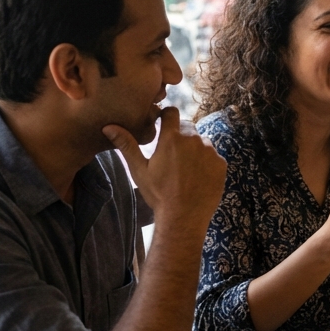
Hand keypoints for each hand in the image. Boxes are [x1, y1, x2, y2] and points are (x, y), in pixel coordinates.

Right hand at [104, 107, 225, 233]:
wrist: (183, 218)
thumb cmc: (158, 194)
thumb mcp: (139, 170)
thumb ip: (126, 145)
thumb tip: (108, 127)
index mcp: (172, 138)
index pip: (172, 112)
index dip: (166, 116)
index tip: (163, 124)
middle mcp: (193, 140)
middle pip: (187, 128)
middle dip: (180, 136)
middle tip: (172, 156)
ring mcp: (210, 152)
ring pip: (201, 142)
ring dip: (194, 149)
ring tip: (185, 170)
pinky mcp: (221, 164)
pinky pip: (213, 156)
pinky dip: (206, 163)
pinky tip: (197, 177)